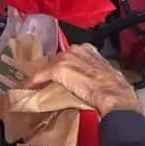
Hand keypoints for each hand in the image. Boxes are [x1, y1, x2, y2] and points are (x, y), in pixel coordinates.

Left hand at [23, 44, 140, 117]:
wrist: (114, 96)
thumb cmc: (117, 89)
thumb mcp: (107, 77)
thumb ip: (96, 76)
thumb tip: (93, 85)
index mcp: (90, 49)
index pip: (71, 56)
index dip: (65, 66)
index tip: (62, 74)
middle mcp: (76, 50)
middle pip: (58, 59)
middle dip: (53, 70)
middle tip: (47, 82)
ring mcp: (66, 58)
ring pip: (48, 66)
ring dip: (42, 76)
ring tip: (36, 85)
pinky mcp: (57, 69)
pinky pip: (40, 75)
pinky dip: (32, 82)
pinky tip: (27, 88)